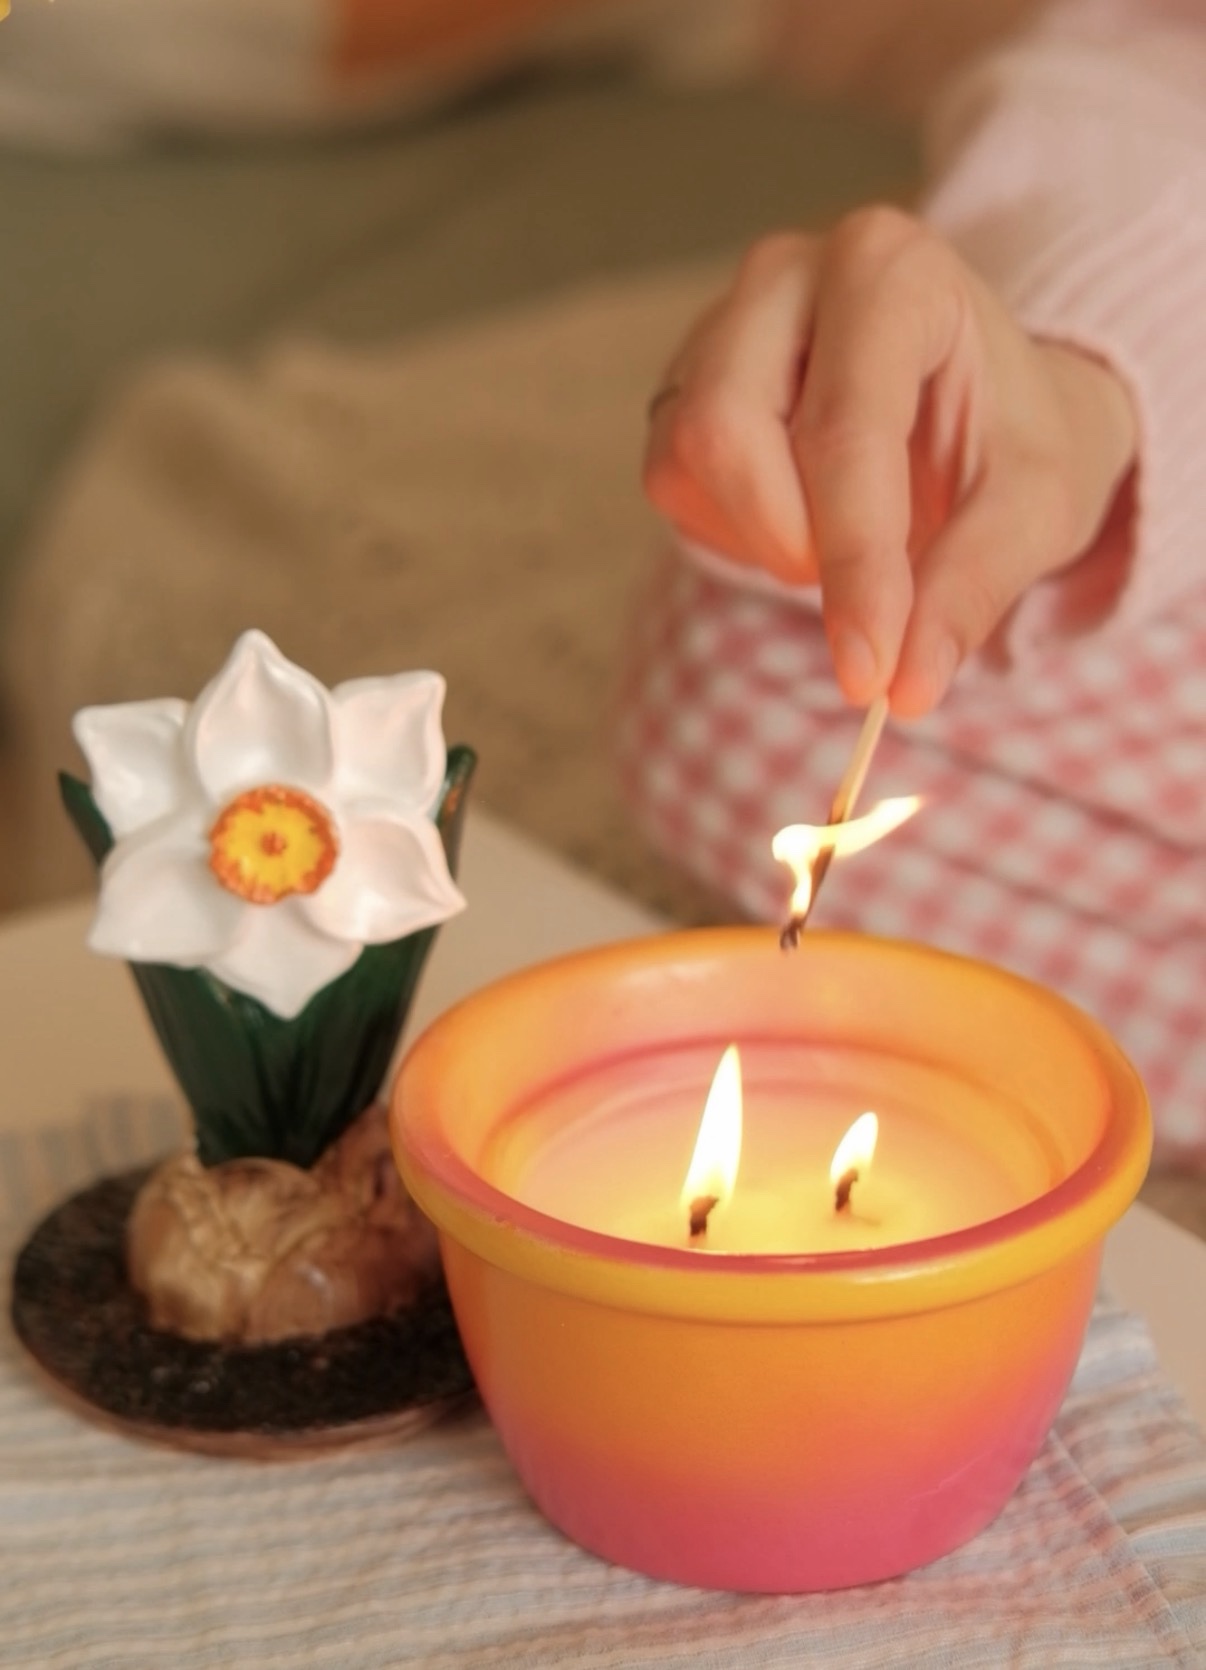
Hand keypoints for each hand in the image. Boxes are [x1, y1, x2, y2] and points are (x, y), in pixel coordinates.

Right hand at [643, 207, 1137, 715]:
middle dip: (789, 544)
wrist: (980, 398)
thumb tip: (907, 688)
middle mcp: (788, 275)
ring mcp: (721, 323)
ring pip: (687, 456)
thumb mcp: (1035, 506)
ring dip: (763, 539)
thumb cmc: (1011, 438)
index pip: (846, 431)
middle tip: (862, 603)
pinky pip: (671, 479)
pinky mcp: (682, 380)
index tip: (872, 675)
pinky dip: (735, 530)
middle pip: (726, 428)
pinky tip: (799, 519)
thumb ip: (972, 588)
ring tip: (842, 540)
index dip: (854, 565)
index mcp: (890, 271)